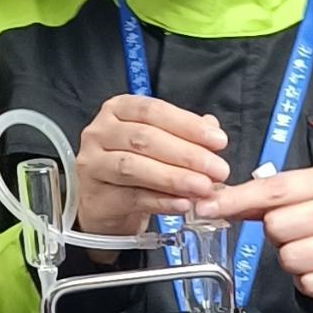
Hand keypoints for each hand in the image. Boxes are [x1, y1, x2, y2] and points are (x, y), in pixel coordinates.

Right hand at [76, 95, 228, 234]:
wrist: (106, 201)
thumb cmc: (136, 163)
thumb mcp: (159, 141)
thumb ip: (185, 133)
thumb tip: (213, 129)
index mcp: (118, 109)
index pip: (154, 111)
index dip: (188, 125)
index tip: (219, 141)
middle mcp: (100, 132)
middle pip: (144, 139)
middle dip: (187, 154)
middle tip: (218, 169)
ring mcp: (94, 164)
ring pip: (134, 168)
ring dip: (174, 178)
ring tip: (203, 187)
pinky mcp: (96, 196)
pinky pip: (132, 198)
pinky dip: (161, 201)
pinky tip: (184, 204)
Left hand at [207, 167, 312, 307]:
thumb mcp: (301, 200)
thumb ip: (259, 198)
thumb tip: (215, 199)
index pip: (275, 189)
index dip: (237, 200)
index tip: (207, 207)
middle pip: (278, 225)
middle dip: (277, 235)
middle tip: (295, 235)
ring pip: (290, 257)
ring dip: (290, 260)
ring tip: (308, 252)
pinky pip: (307, 283)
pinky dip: (306, 281)